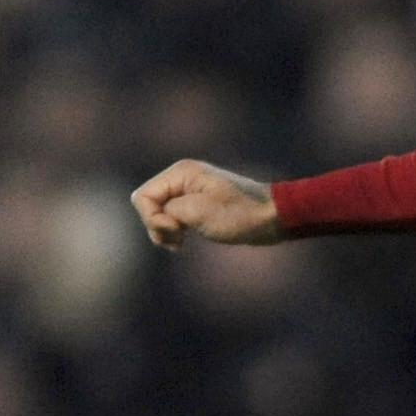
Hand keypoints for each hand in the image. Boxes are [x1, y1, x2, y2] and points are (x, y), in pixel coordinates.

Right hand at [132, 160, 282, 249]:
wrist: (272, 217)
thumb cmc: (239, 214)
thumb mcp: (197, 212)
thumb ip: (167, 212)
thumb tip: (158, 217)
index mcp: (180, 173)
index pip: (143, 197)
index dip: (153, 218)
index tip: (177, 229)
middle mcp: (181, 177)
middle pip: (148, 205)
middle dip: (157, 226)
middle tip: (179, 238)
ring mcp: (189, 190)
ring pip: (158, 213)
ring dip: (164, 231)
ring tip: (181, 243)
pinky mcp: (196, 204)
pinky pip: (171, 217)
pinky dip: (173, 231)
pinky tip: (183, 242)